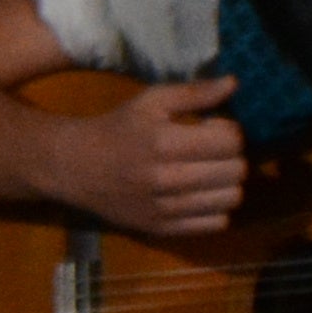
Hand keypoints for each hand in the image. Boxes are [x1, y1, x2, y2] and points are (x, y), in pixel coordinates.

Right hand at [61, 75, 248, 241]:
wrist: (76, 166)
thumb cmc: (117, 128)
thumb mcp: (150, 102)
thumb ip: (194, 93)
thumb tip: (234, 84)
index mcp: (165, 142)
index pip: (231, 141)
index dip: (229, 130)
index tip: (212, 127)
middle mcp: (168, 178)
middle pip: (236, 171)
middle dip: (231, 156)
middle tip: (212, 150)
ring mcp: (166, 208)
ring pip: (231, 199)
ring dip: (226, 183)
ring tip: (208, 172)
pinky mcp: (163, 228)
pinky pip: (216, 222)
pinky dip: (215, 207)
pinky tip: (198, 193)